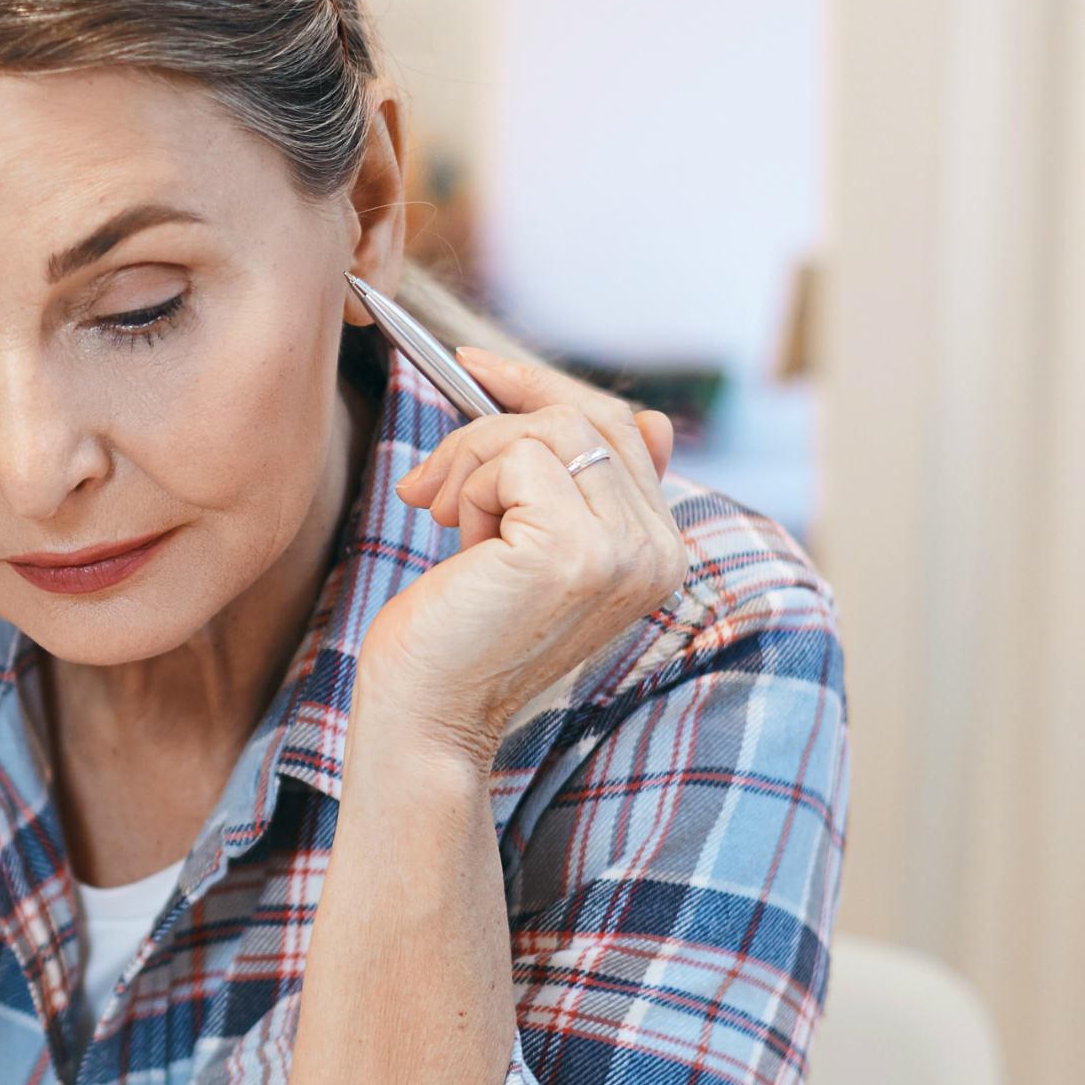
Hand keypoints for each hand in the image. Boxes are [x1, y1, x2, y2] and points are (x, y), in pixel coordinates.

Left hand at [368, 348, 687, 756]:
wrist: (425, 719)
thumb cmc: (458, 634)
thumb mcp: (527, 544)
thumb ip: (571, 482)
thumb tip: (624, 413)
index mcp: (660, 551)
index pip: (623, 427)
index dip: (545, 389)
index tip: (473, 366)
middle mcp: (659, 552)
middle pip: (585, 417)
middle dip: (491, 427)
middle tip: (431, 482)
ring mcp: (625, 551)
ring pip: (548, 430)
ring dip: (472, 462)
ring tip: (443, 520)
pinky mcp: (574, 550)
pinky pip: (516, 458)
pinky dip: (468, 486)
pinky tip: (456, 543)